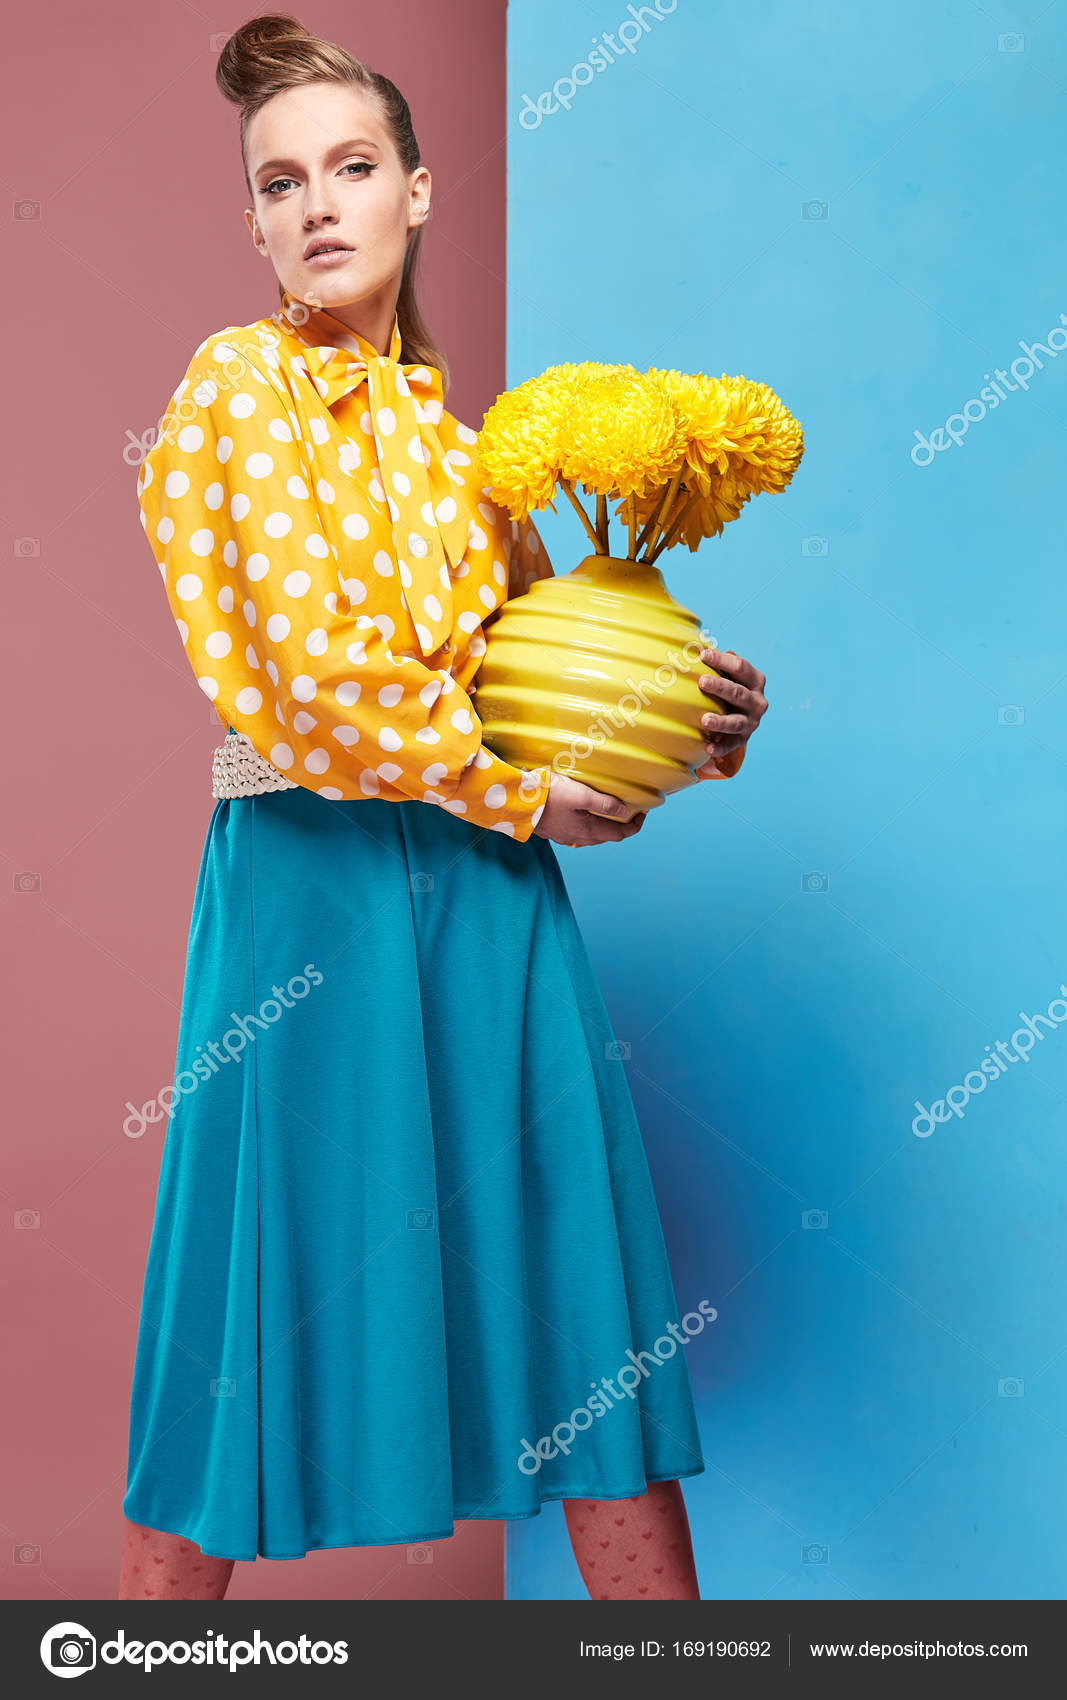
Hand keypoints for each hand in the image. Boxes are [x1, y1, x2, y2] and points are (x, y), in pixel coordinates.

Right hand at [533, 772, 648, 847]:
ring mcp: (562, 836)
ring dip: (602, 828)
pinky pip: (575, 833)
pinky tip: (581, 818)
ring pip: (590, 837)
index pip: (618, 834)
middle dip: (620, 827)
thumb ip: (605, 804)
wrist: (515, 801)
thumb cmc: (548, 795)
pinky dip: (585, 827)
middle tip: (629, 813)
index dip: (634, 826)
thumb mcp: (581, 794)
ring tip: (608, 815)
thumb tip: (625, 813)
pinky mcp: (551, 830)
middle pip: (605, 837)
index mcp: (587, 830)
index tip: (643, 814)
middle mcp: (576, 837)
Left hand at [694, 647, 767, 777]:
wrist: (742, 716)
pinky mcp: (743, 739)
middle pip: (739, 693)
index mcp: (755, 680)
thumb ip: (721, 662)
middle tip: (701, 682)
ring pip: (737, 722)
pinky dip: (720, 748)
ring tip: (704, 720)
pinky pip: (731, 745)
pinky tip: (708, 748)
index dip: (722, 660)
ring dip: (721, 721)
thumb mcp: (730, 675)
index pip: (740, 667)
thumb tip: (697, 647)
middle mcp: (757, 701)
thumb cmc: (731, 687)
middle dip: (720, 687)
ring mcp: (752, 722)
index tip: (702, 655)